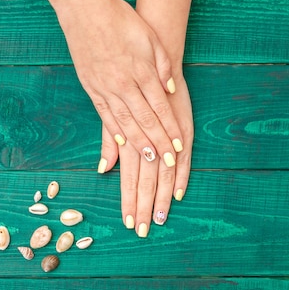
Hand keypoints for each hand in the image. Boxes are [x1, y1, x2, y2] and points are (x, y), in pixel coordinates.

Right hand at [47, 0, 183, 165]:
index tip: (179, 147)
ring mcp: (106, 88)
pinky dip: (114, 131)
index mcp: (141, 71)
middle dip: (158, 143)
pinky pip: (105, 115)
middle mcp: (124, 84)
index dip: (170, 129)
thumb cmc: (121, 21)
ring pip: (125, 122)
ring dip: (139, 143)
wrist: (86, 11)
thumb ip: (163, 65)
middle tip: (168, 162)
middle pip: (145, 120)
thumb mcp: (150, 39)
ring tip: (150, 158)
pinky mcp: (92, 88)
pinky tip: (122, 145)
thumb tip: (170, 88)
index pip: (160, 108)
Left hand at [100, 73, 192, 236]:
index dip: (129, 201)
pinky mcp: (183, 129)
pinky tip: (178, 194)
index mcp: (129, 141)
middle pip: (145, 181)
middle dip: (143, 206)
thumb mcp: (114, 114)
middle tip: (143, 231)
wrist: (153, 58)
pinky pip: (184, 157)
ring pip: (162, 174)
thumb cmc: (130, 89)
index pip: (128, 179)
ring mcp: (167, 136)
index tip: (128, 221)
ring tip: (160, 219)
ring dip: (161, 198)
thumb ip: (111, 143)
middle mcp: (147, 141)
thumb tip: (104, 169)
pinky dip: (180, 176)